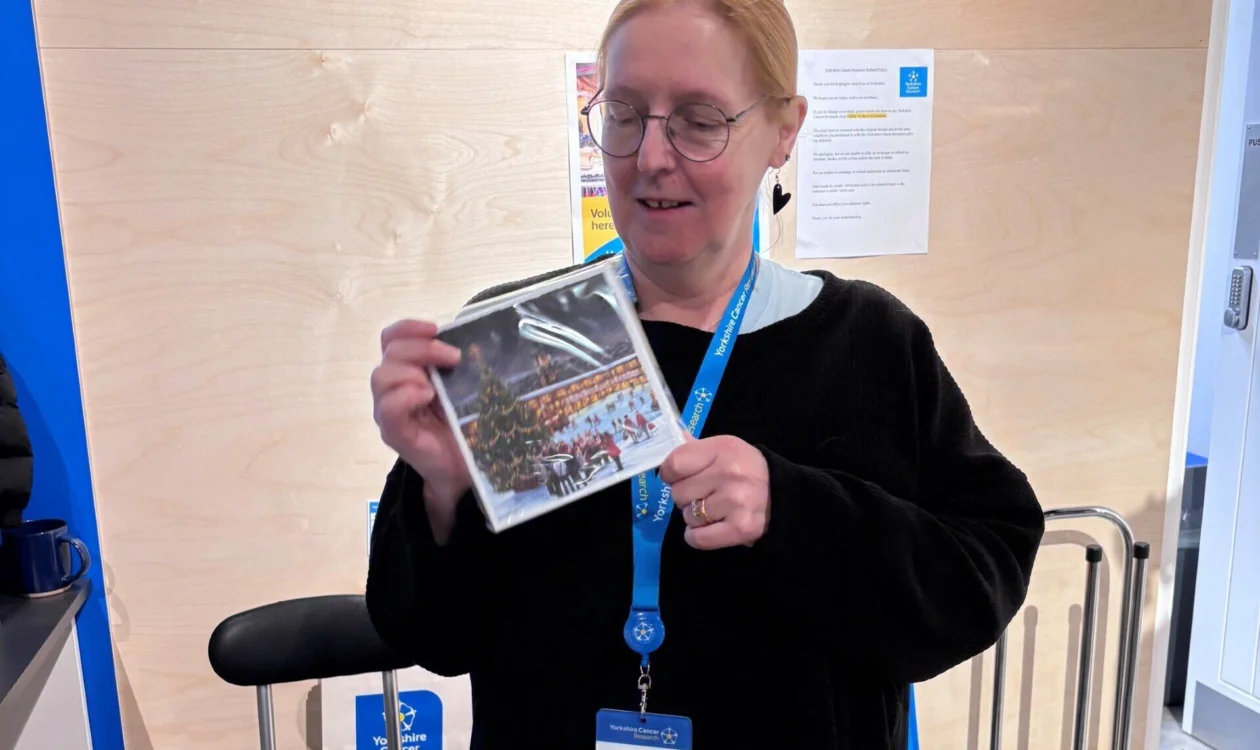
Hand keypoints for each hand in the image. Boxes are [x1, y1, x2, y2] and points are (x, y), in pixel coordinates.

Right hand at [370, 320, 469, 536]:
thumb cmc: (466, 424)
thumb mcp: (465, 387)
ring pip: (382, 376)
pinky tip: (426, 396)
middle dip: (422, 348)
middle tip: (453, 358)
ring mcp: (390, 411)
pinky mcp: (395, 433)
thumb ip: (457, 366)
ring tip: (436, 385)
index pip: (393, 338)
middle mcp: (393, 387)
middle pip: (390, 352)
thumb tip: (470, 342)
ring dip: (412, 371)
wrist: (466, 469)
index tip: (435, 328)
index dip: (409, 327)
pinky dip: (406, 395)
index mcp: (409, 370)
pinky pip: (388, 407)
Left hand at [658, 434, 770, 549]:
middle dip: (686, 496)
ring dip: (694, 516)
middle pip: (678, 493)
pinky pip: (698, 538)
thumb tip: (671, 440)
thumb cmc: (746, 468)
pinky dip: (697, 537)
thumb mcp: (724, 448)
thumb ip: (695, 448)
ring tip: (713, 509)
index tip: (678, 477)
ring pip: (688, 516)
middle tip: (703, 494)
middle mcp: (729, 473)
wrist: (782, 492)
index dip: (669, 474)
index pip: (674, 465)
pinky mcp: (741, 528)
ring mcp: (736, 501)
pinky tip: (708, 528)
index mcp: (723, 448)